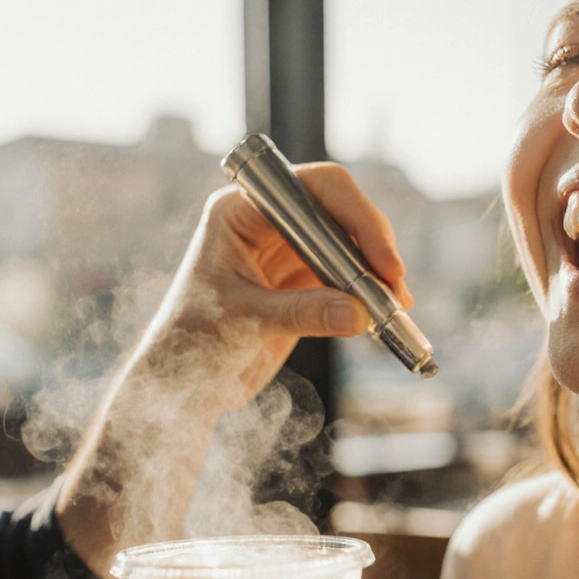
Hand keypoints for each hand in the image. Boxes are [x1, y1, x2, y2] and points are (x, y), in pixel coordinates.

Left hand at [55, 163, 411, 578]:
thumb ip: (303, 313)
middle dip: (372, 245)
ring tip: (395, 304)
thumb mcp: (245, 323)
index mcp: (242, 211)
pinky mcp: (305, 283)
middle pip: (340, 211)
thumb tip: (361, 312)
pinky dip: (370, 293)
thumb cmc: (192, 344)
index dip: (356, 216)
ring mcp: (289, 251)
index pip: (313, 190)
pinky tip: (384, 314)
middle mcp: (269, 222)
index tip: (380, 260)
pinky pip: (349, 277)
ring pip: (350, 244)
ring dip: (376, 271)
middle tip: (394, 285)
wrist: (182, 387)